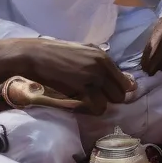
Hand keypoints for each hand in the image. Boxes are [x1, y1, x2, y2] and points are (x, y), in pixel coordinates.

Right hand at [0, 38, 135, 112]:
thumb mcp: (84, 53)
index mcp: (104, 57)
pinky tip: (80, 104)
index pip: (125, 82)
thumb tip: (125, 82)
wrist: (35, 55)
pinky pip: (97, 106)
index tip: (106, 93)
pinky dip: (90, 109)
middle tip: (94, 97)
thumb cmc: (58, 54)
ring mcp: (92, 76)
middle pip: (120, 95)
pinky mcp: (81, 87)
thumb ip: (102, 65)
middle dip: (109, 99)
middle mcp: (102, 66)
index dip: (117, 91)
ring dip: (99, 105)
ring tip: (86, 100)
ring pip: (109, 102)